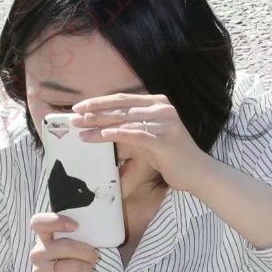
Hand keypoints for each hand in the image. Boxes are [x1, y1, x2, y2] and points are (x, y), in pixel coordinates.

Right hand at [29, 213, 99, 271]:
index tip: (76, 226)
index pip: (38, 222)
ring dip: (87, 267)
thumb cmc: (65, 269)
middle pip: (64, 246)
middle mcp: (38, 254)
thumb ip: (74, 238)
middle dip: (86, 251)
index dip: (56, 221)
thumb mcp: (66, 251)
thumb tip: (100, 231)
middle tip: (95, 256)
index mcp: (43, 239)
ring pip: (71, 266)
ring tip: (89, 269)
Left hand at [69, 92, 202, 190]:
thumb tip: (101, 130)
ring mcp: (164, 123)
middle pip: (121, 107)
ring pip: (125, 121)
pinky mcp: (165, 141)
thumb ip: (130, 130)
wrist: (198, 173)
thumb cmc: (171, 157)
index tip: (78, 107)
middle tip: (73, 118)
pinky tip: (103, 135)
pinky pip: (137, 135)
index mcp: (157, 103)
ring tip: (81, 130)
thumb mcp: (148, 138)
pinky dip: (118, 134)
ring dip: (100, 125)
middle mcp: (162, 109)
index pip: (122, 98)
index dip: (99, 101)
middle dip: (94, 112)